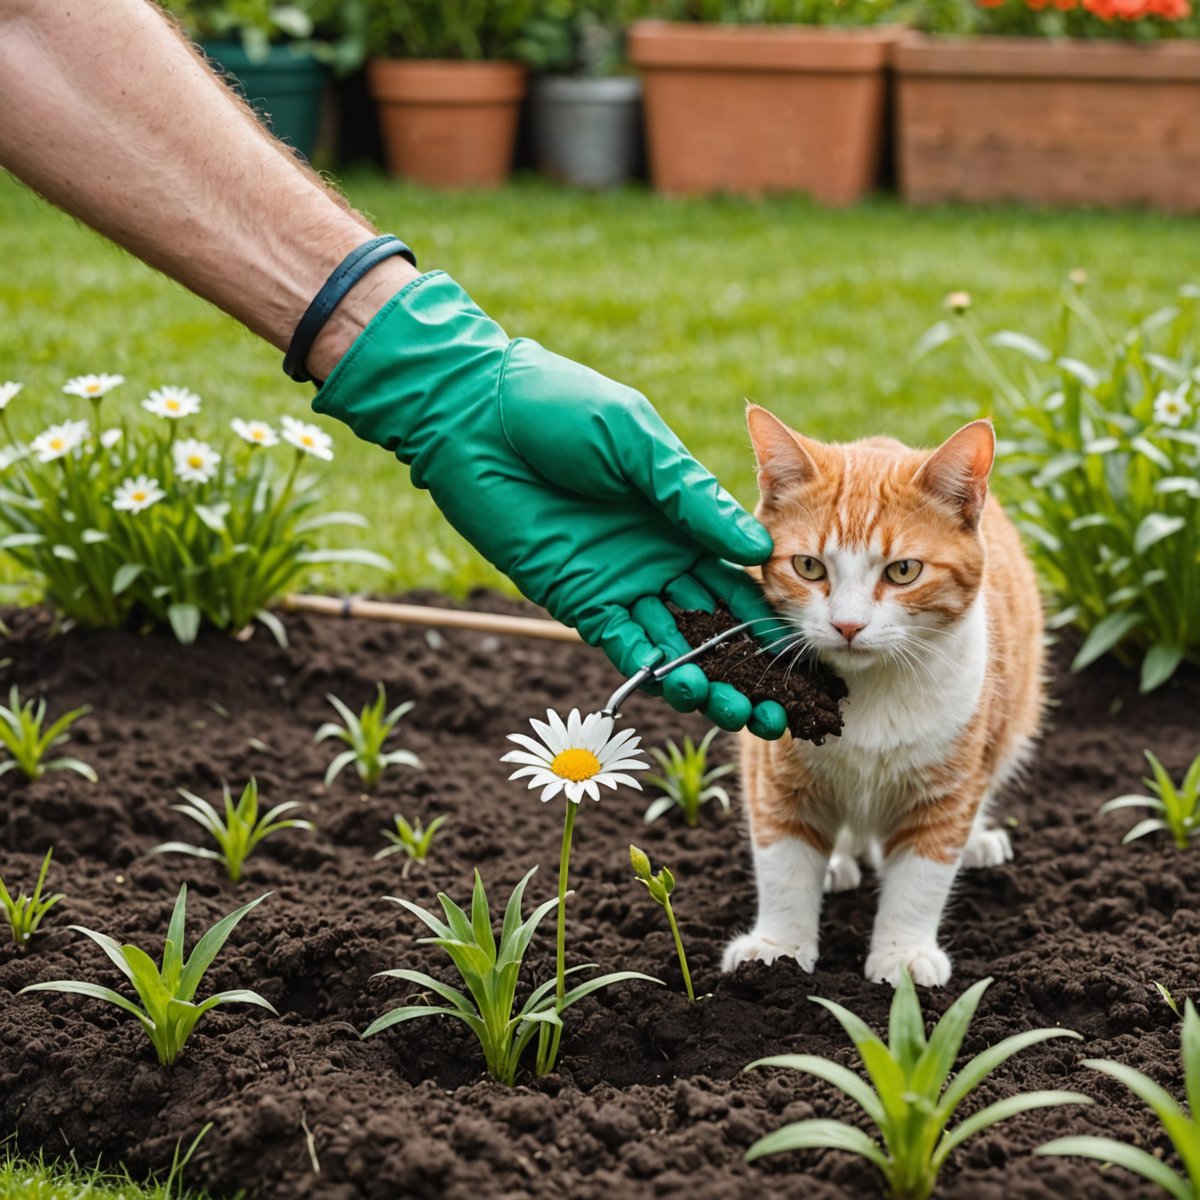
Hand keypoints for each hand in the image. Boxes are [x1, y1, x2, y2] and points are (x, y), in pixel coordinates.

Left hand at [314, 271, 787, 737]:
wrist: (474, 417)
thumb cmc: (560, 409)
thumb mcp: (637, 444)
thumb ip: (692, 499)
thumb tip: (760, 549)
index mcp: (683, 519)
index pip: (740, 579)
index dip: (774, 618)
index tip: (807, 652)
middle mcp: (658, 559)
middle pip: (715, 625)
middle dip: (748, 667)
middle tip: (783, 708)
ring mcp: (619, 583)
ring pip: (675, 645)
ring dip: (707, 680)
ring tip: (739, 712)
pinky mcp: (577, 600)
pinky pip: (623, 644)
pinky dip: (653, 669)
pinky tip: (684, 689)